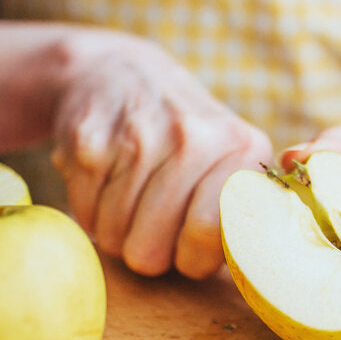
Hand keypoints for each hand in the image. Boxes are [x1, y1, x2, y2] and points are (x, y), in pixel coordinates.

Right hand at [51, 34, 272, 278]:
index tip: (188, 244)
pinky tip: (106, 181)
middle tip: (153, 222)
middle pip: (152, 252)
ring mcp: (138, 136)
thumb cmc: (185, 139)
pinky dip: (90, 211)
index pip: (208, 236)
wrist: (119, 72)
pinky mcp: (88, 140)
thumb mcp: (231, 161)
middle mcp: (193, 136)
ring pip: (114, 238)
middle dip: (149, 251)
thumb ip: (247, 215)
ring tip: (130, 198)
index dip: (191, 258)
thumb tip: (256, 267)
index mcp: (242, 146)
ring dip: (118, 232)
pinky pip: (84, 216)